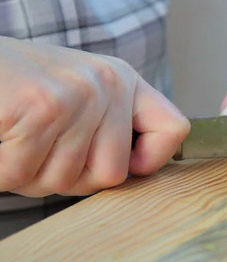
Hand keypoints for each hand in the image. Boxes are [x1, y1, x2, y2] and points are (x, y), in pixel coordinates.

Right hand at [0, 37, 189, 196]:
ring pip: (64, 180)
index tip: (126, 163)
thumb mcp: (76, 99)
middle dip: (67, 178)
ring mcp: (77, 93)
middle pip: (112, 175)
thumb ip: (108, 129)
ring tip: (17, 136)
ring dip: (28, 173)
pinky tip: (0, 137)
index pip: (174, 130)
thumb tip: (138, 169)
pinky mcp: (41, 106)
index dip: (151, 160)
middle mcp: (108, 83)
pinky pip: (21, 173)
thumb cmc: (16, 87)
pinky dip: (0, 169)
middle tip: (39, 148)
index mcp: (123, 80)